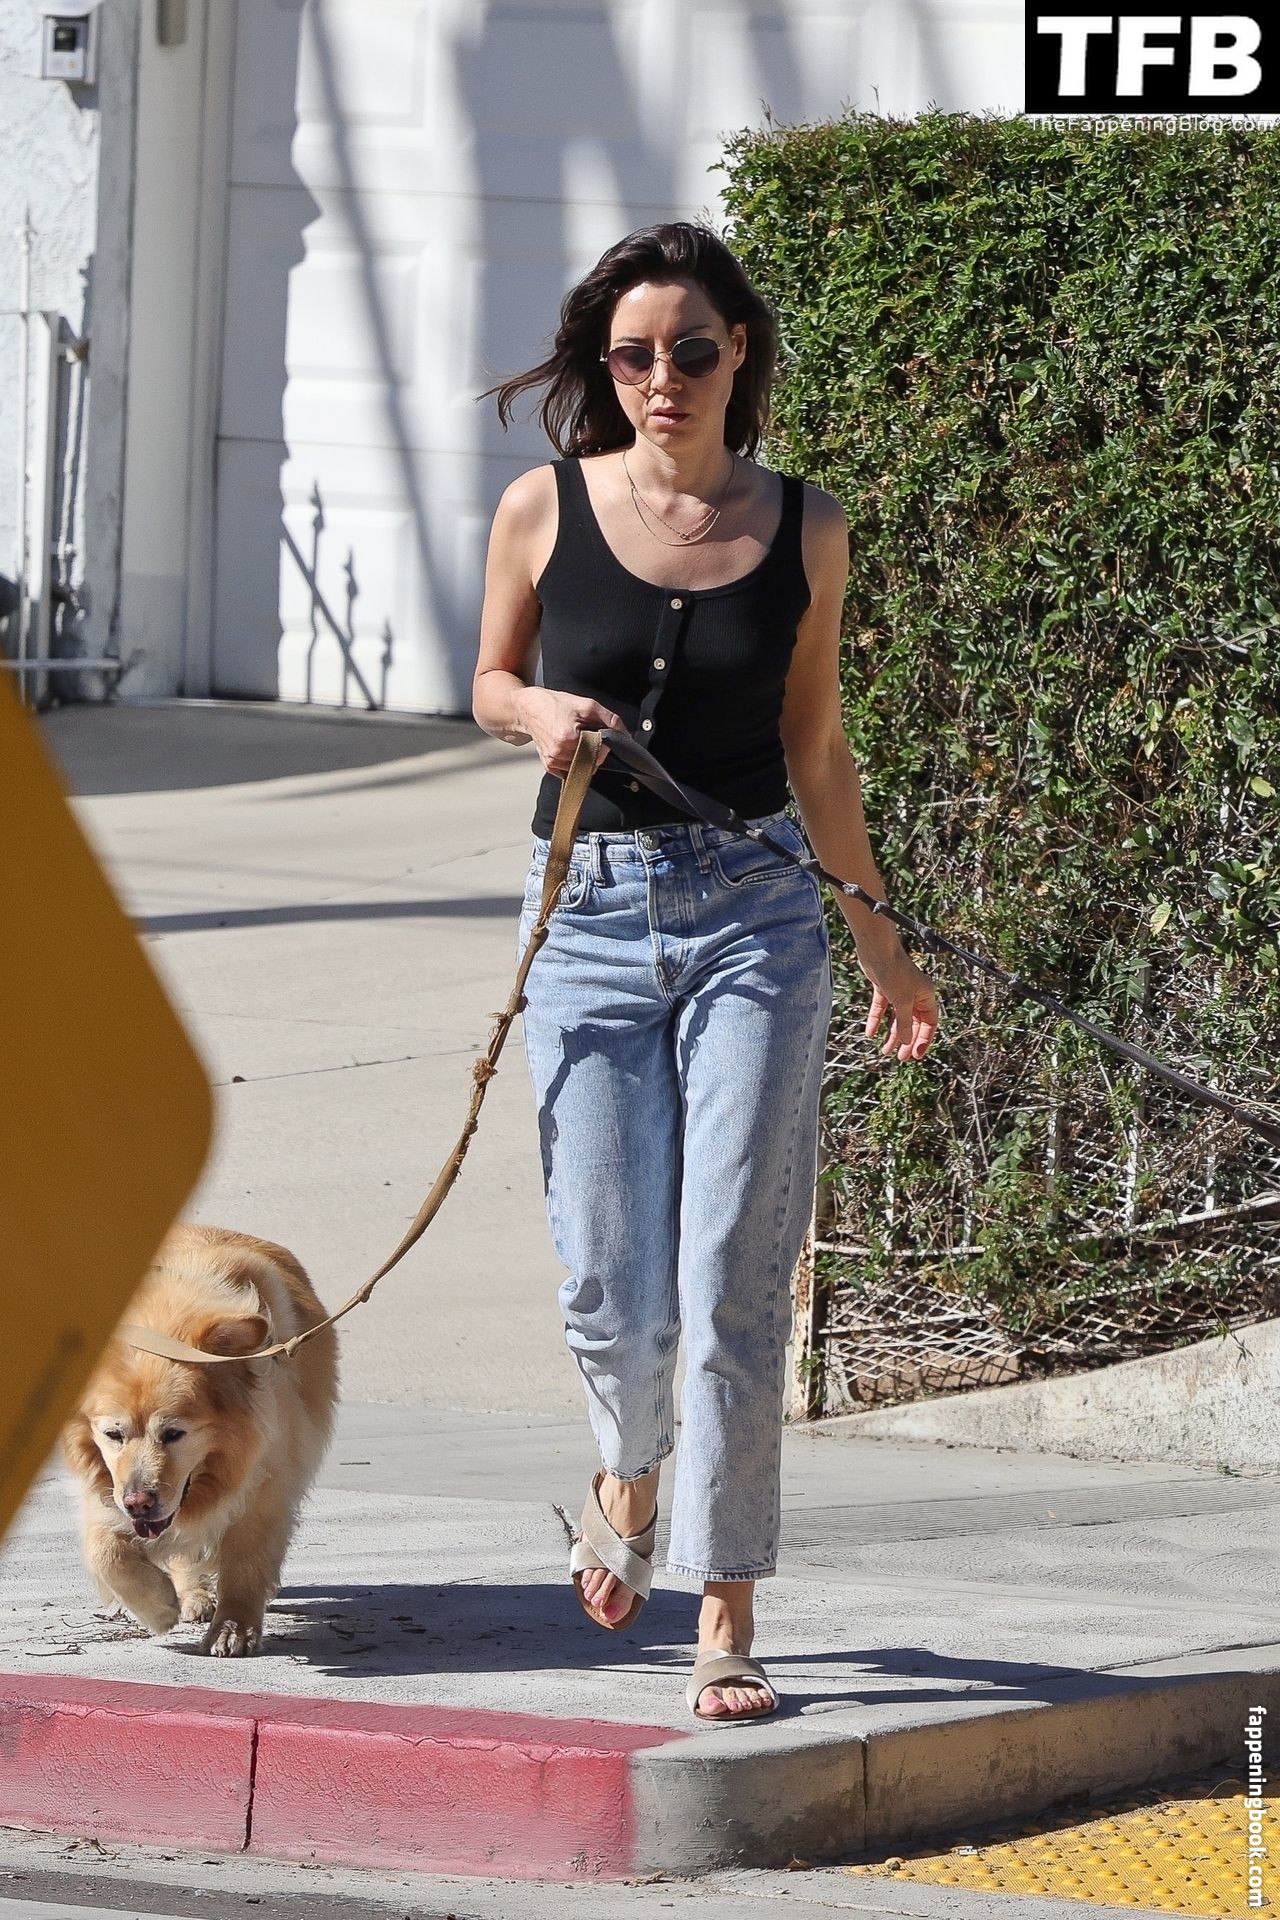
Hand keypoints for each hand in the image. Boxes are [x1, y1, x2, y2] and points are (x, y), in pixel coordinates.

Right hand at [517, 687, 626, 778]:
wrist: (528, 709)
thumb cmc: (555, 704)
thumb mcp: (586, 704)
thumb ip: (609, 719)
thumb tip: (624, 734)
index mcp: (569, 738)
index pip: (599, 753)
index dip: (604, 744)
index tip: (599, 734)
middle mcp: (559, 753)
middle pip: (591, 762)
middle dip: (595, 751)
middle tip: (586, 735)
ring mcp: (552, 761)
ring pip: (582, 768)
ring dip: (584, 757)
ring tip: (576, 739)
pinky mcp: (549, 766)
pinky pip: (570, 770)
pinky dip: (574, 761)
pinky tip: (568, 747)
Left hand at [859, 944, 939, 1061]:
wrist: (877, 950)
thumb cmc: (895, 972)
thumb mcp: (902, 1002)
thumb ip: (905, 1024)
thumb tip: (907, 1042)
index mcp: (926, 996)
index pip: (930, 1023)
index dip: (924, 1040)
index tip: (916, 1055)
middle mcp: (915, 994)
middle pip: (913, 1023)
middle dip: (907, 1040)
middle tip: (900, 1058)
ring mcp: (899, 991)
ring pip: (897, 1018)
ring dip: (892, 1034)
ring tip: (884, 1051)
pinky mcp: (884, 988)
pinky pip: (882, 1009)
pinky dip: (877, 1021)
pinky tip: (870, 1034)